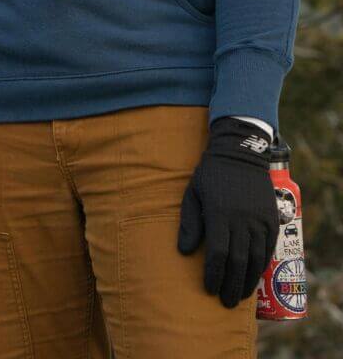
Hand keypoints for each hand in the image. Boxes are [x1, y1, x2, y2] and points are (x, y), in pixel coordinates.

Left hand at [176, 117, 279, 307]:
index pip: (218, 254)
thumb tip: (184, 252)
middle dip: (231, 284)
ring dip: (248, 280)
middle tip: (225, 302)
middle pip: (238, 261)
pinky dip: (261, 265)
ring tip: (239, 295)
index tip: (208, 289)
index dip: (213, 275)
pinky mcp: (272, 219)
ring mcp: (260, 220)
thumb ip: (189, 223)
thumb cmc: (209, 175)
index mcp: (219, 214)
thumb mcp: (192, 194)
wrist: (239, 154)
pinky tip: (254, 276)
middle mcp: (242, 220)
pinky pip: (268, 248)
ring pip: (256, 258)